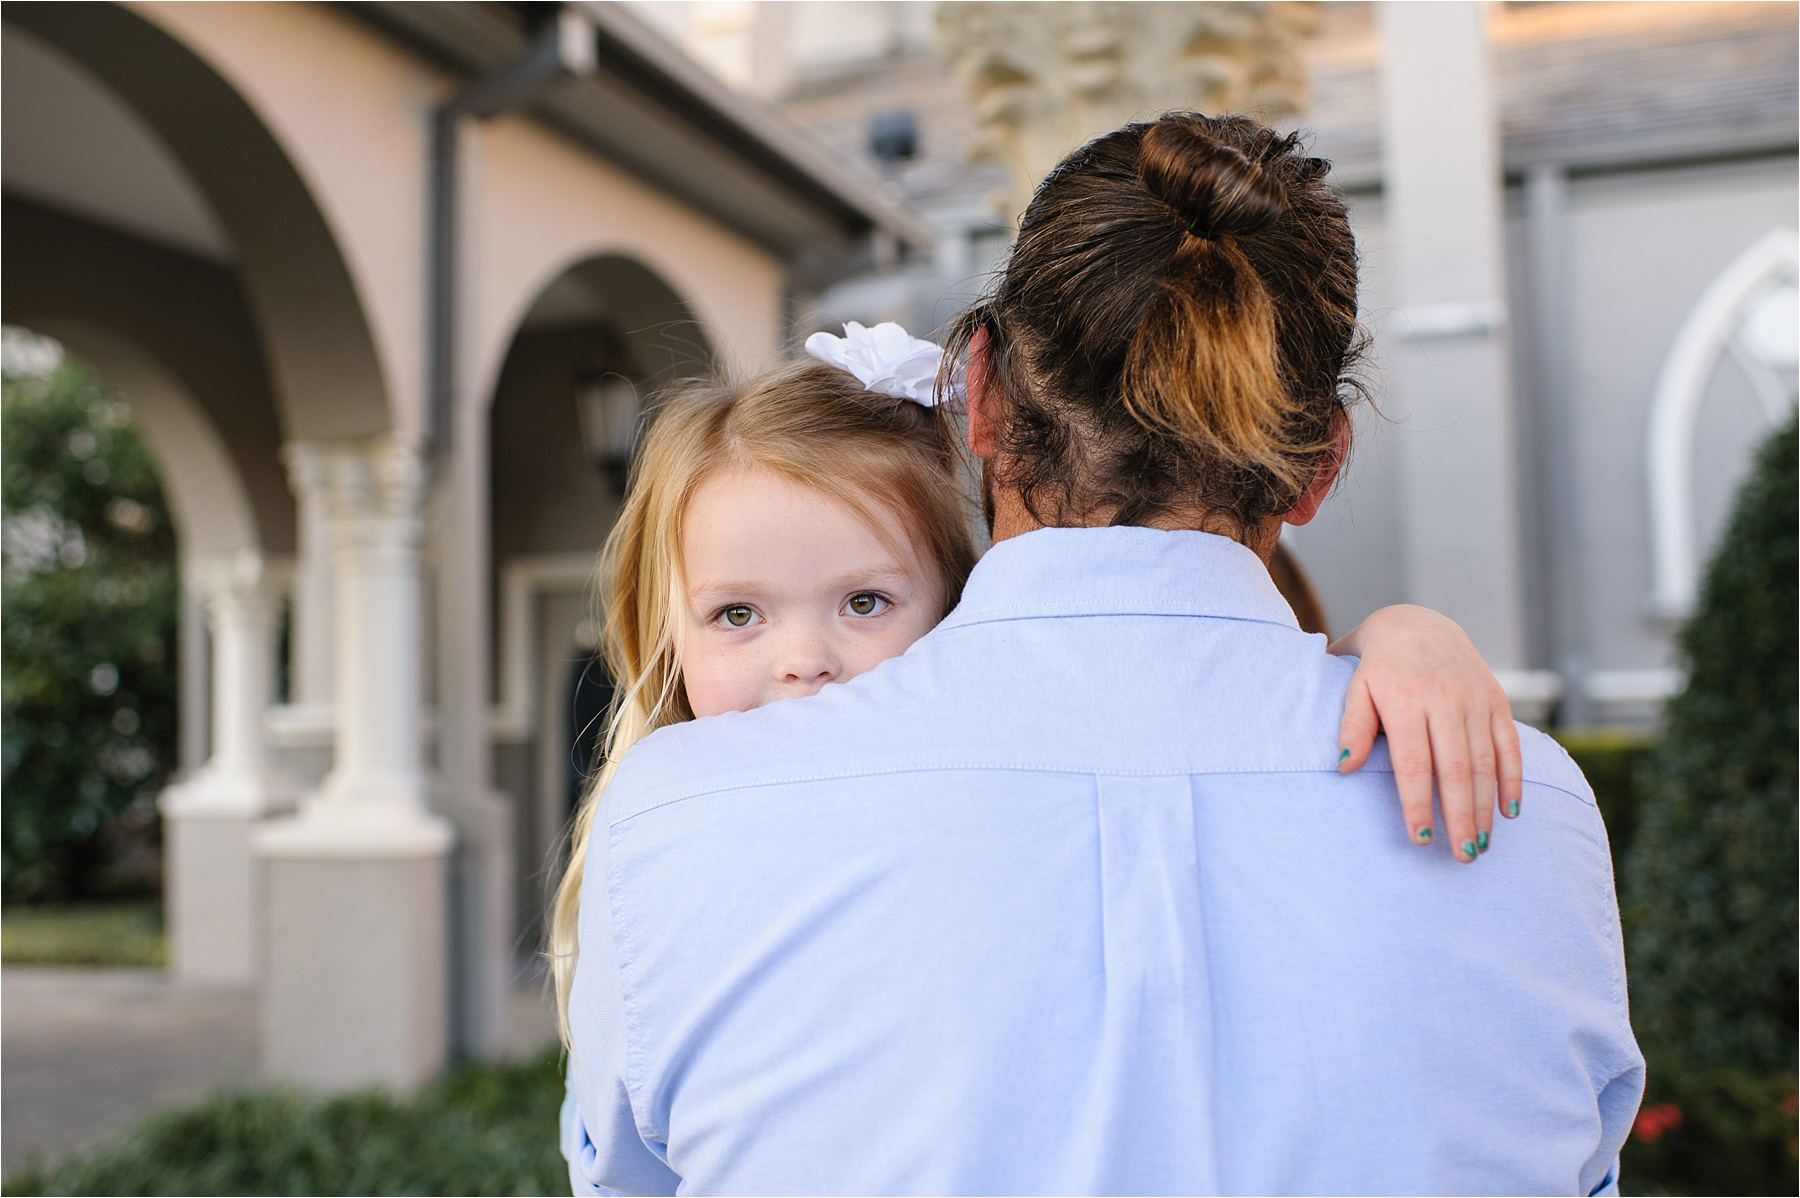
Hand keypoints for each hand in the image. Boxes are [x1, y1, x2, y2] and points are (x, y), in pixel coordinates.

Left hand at [1330, 605, 1522, 861]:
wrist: (1417, 624)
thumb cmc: (1377, 667)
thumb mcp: (1355, 687)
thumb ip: (1351, 725)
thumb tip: (1343, 767)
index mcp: (1405, 699)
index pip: (1413, 763)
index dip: (1418, 803)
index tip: (1420, 839)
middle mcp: (1444, 700)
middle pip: (1455, 769)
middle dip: (1460, 816)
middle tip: (1461, 856)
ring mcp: (1474, 699)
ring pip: (1484, 761)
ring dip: (1486, 806)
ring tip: (1481, 845)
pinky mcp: (1496, 699)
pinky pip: (1510, 744)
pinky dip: (1513, 779)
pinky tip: (1510, 812)